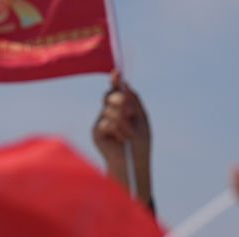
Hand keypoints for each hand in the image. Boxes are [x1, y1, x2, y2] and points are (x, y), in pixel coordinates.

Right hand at [93, 74, 151, 190]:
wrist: (132, 161)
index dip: (116, 80)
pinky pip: (105, 123)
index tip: (117, 73)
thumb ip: (134, 100)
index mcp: (123, 107)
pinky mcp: (96, 131)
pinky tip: (119, 139)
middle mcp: (110, 111)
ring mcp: (102, 121)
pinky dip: (115, 130)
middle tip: (130, 113)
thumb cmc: (139, 142)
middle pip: (110, 95)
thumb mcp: (141, 117)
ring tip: (128, 134)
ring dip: (122, 121)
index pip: (117, 89)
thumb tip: (124, 85)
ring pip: (110, 110)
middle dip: (120, 101)